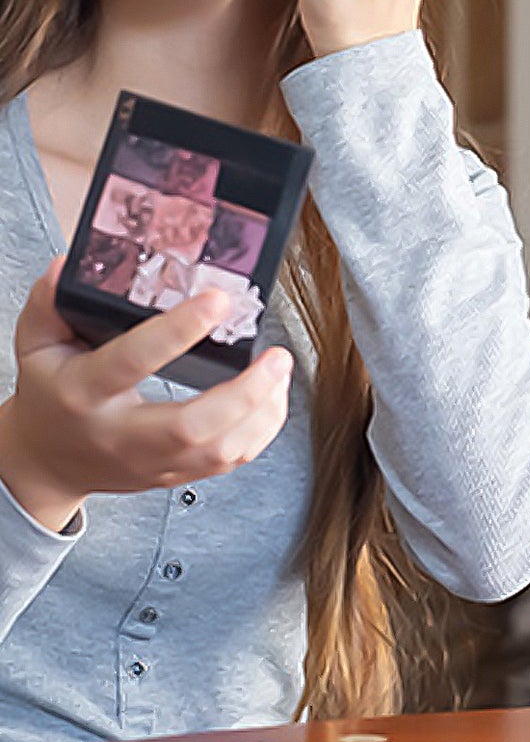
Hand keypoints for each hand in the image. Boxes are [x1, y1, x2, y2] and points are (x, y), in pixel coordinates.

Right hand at [0, 258, 293, 531]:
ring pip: (219, 452)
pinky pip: (230, 462)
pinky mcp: (177, 475)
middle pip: (190, 428)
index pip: (132, 360)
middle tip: (277, 356)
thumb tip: (71, 266)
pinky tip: (274, 398)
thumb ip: (50, 304)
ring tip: (280, 369)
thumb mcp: (38, 345)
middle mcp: (122, 435)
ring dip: (263, 412)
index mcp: (85, 394)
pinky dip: (262, 430)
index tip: (218, 300)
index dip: (177, 330)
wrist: (49, 462)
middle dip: (245, 393)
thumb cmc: (51, 396)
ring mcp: (152, 462)